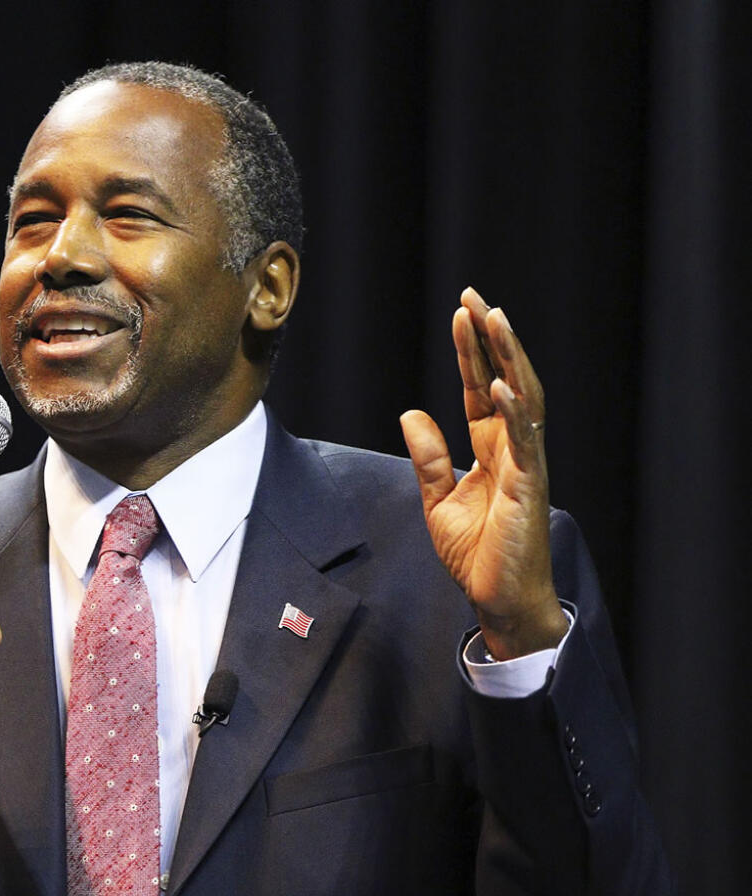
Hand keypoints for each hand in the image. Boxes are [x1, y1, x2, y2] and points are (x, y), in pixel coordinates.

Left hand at [400, 287, 567, 659]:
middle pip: (504, 380)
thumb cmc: (477, 556)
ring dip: (508, 359)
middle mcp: (512, 449)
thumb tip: (411, 412)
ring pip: (522, 400)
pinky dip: (514, 412)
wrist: (498, 601)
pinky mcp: (529, 488)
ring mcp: (525, 465)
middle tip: (475, 297)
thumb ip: (428, 458)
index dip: (470, 351)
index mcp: (490, 449)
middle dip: (490, 339)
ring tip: (494, 319)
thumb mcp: (438, 501)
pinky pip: (523, 443)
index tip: (461, 312)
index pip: (479, 388)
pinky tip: (500, 384)